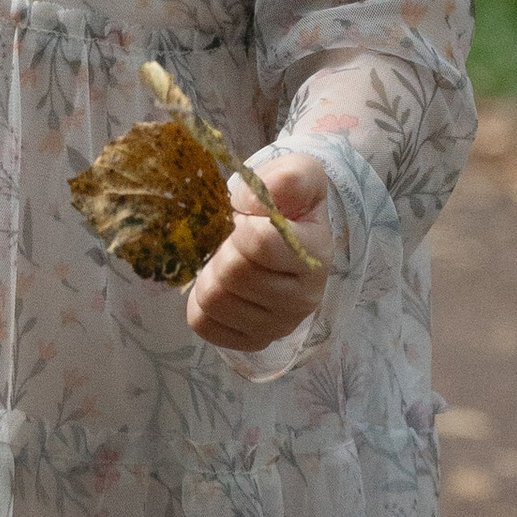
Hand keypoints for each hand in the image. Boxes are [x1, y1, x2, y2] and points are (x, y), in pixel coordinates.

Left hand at [185, 150, 330, 354]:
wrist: (287, 235)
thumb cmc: (287, 205)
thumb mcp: (297, 175)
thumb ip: (287, 177)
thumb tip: (253, 201)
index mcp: (314, 255)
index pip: (258, 242)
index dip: (243, 224)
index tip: (250, 220)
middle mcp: (304, 299)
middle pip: (232, 274)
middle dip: (223, 250)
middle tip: (234, 242)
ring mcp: (279, 325)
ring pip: (215, 301)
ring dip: (210, 275)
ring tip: (228, 263)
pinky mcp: (254, 341)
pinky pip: (205, 325)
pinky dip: (202, 304)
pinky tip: (223, 288)